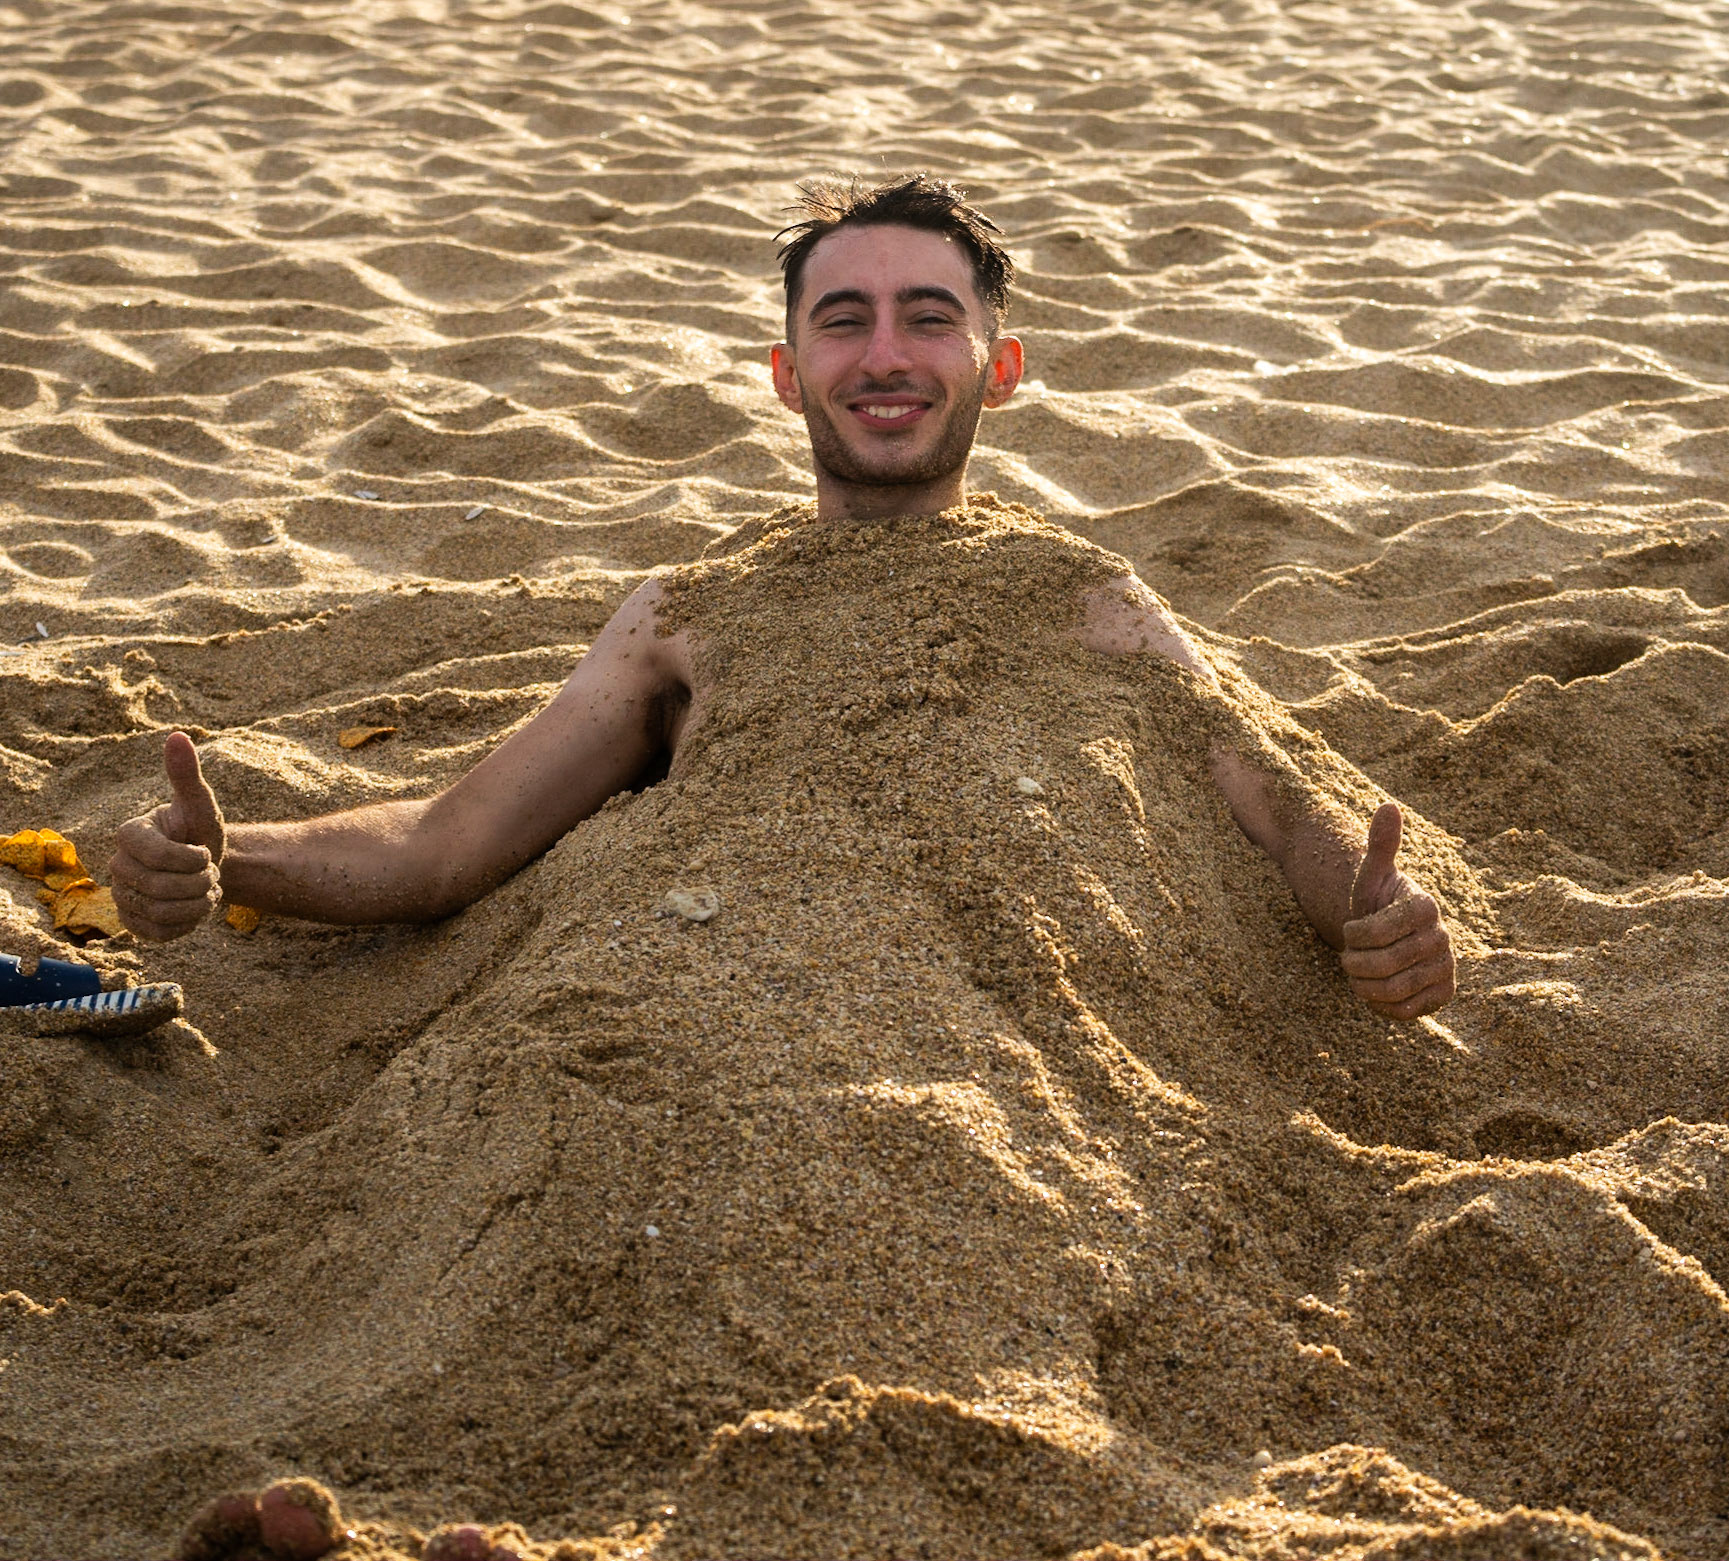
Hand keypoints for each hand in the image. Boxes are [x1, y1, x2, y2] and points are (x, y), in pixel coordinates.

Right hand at [109, 732, 225, 941]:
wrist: (206, 865)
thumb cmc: (200, 830)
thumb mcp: (200, 804)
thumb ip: (186, 775)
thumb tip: (178, 736)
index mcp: (128, 834)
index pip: (156, 856)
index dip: (191, 859)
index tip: (205, 852)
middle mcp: (117, 866)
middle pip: (159, 888)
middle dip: (199, 883)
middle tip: (211, 874)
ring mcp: (121, 896)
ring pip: (161, 913)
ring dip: (197, 904)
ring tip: (204, 890)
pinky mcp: (132, 923)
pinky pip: (160, 933)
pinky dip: (188, 924)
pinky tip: (194, 909)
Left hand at [1339, 802, 1455, 1018]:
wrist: (1392, 937)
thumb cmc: (1376, 904)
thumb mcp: (1372, 876)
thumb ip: (1380, 845)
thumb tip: (1388, 806)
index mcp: (1425, 906)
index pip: (1377, 932)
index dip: (1355, 935)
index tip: (1353, 929)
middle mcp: (1443, 938)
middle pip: (1384, 964)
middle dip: (1355, 963)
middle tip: (1351, 956)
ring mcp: (1446, 969)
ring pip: (1393, 990)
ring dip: (1363, 986)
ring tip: (1359, 973)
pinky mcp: (1443, 996)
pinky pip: (1404, 1011)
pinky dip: (1380, 1005)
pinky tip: (1376, 990)